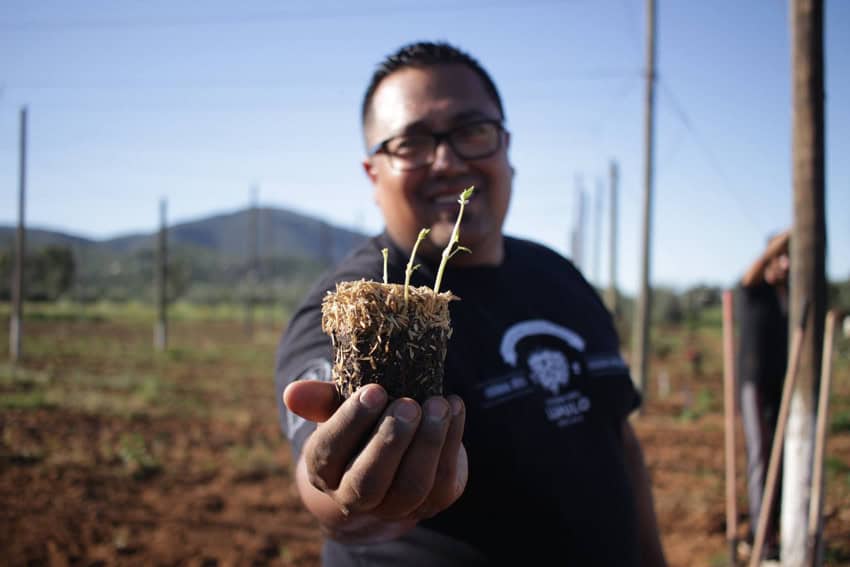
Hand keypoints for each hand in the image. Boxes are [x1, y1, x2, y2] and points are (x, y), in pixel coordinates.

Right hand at [284, 380, 467, 527]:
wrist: (395, 456)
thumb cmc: (361, 423)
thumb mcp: (340, 408)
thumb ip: (320, 400)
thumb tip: (292, 392)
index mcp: (324, 471)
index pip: (328, 454)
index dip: (350, 423)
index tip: (374, 390)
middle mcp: (354, 497)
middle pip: (369, 482)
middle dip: (390, 441)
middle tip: (408, 404)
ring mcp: (396, 505)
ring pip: (411, 486)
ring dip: (428, 443)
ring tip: (438, 403)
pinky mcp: (434, 501)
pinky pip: (444, 478)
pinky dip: (452, 440)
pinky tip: (454, 406)